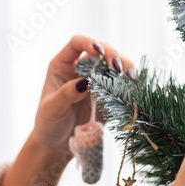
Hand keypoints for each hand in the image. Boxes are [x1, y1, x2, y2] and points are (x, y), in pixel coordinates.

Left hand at [31, 34, 135, 154]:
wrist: (58, 143)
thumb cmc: (48, 123)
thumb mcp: (52, 108)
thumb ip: (66, 94)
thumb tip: (85, 81)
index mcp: (62, 65)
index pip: (76, 44)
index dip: (88, 42)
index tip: (98, 52)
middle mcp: (80, 68)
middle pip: (100, 50)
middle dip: (112, 55)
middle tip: (119, 68)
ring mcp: (96, 80)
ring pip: (114, 64)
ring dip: (125, 67)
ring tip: (131, 77)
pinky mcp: (108, 94)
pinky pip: (122, 83)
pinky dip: (130, 83)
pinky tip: (136, 87)